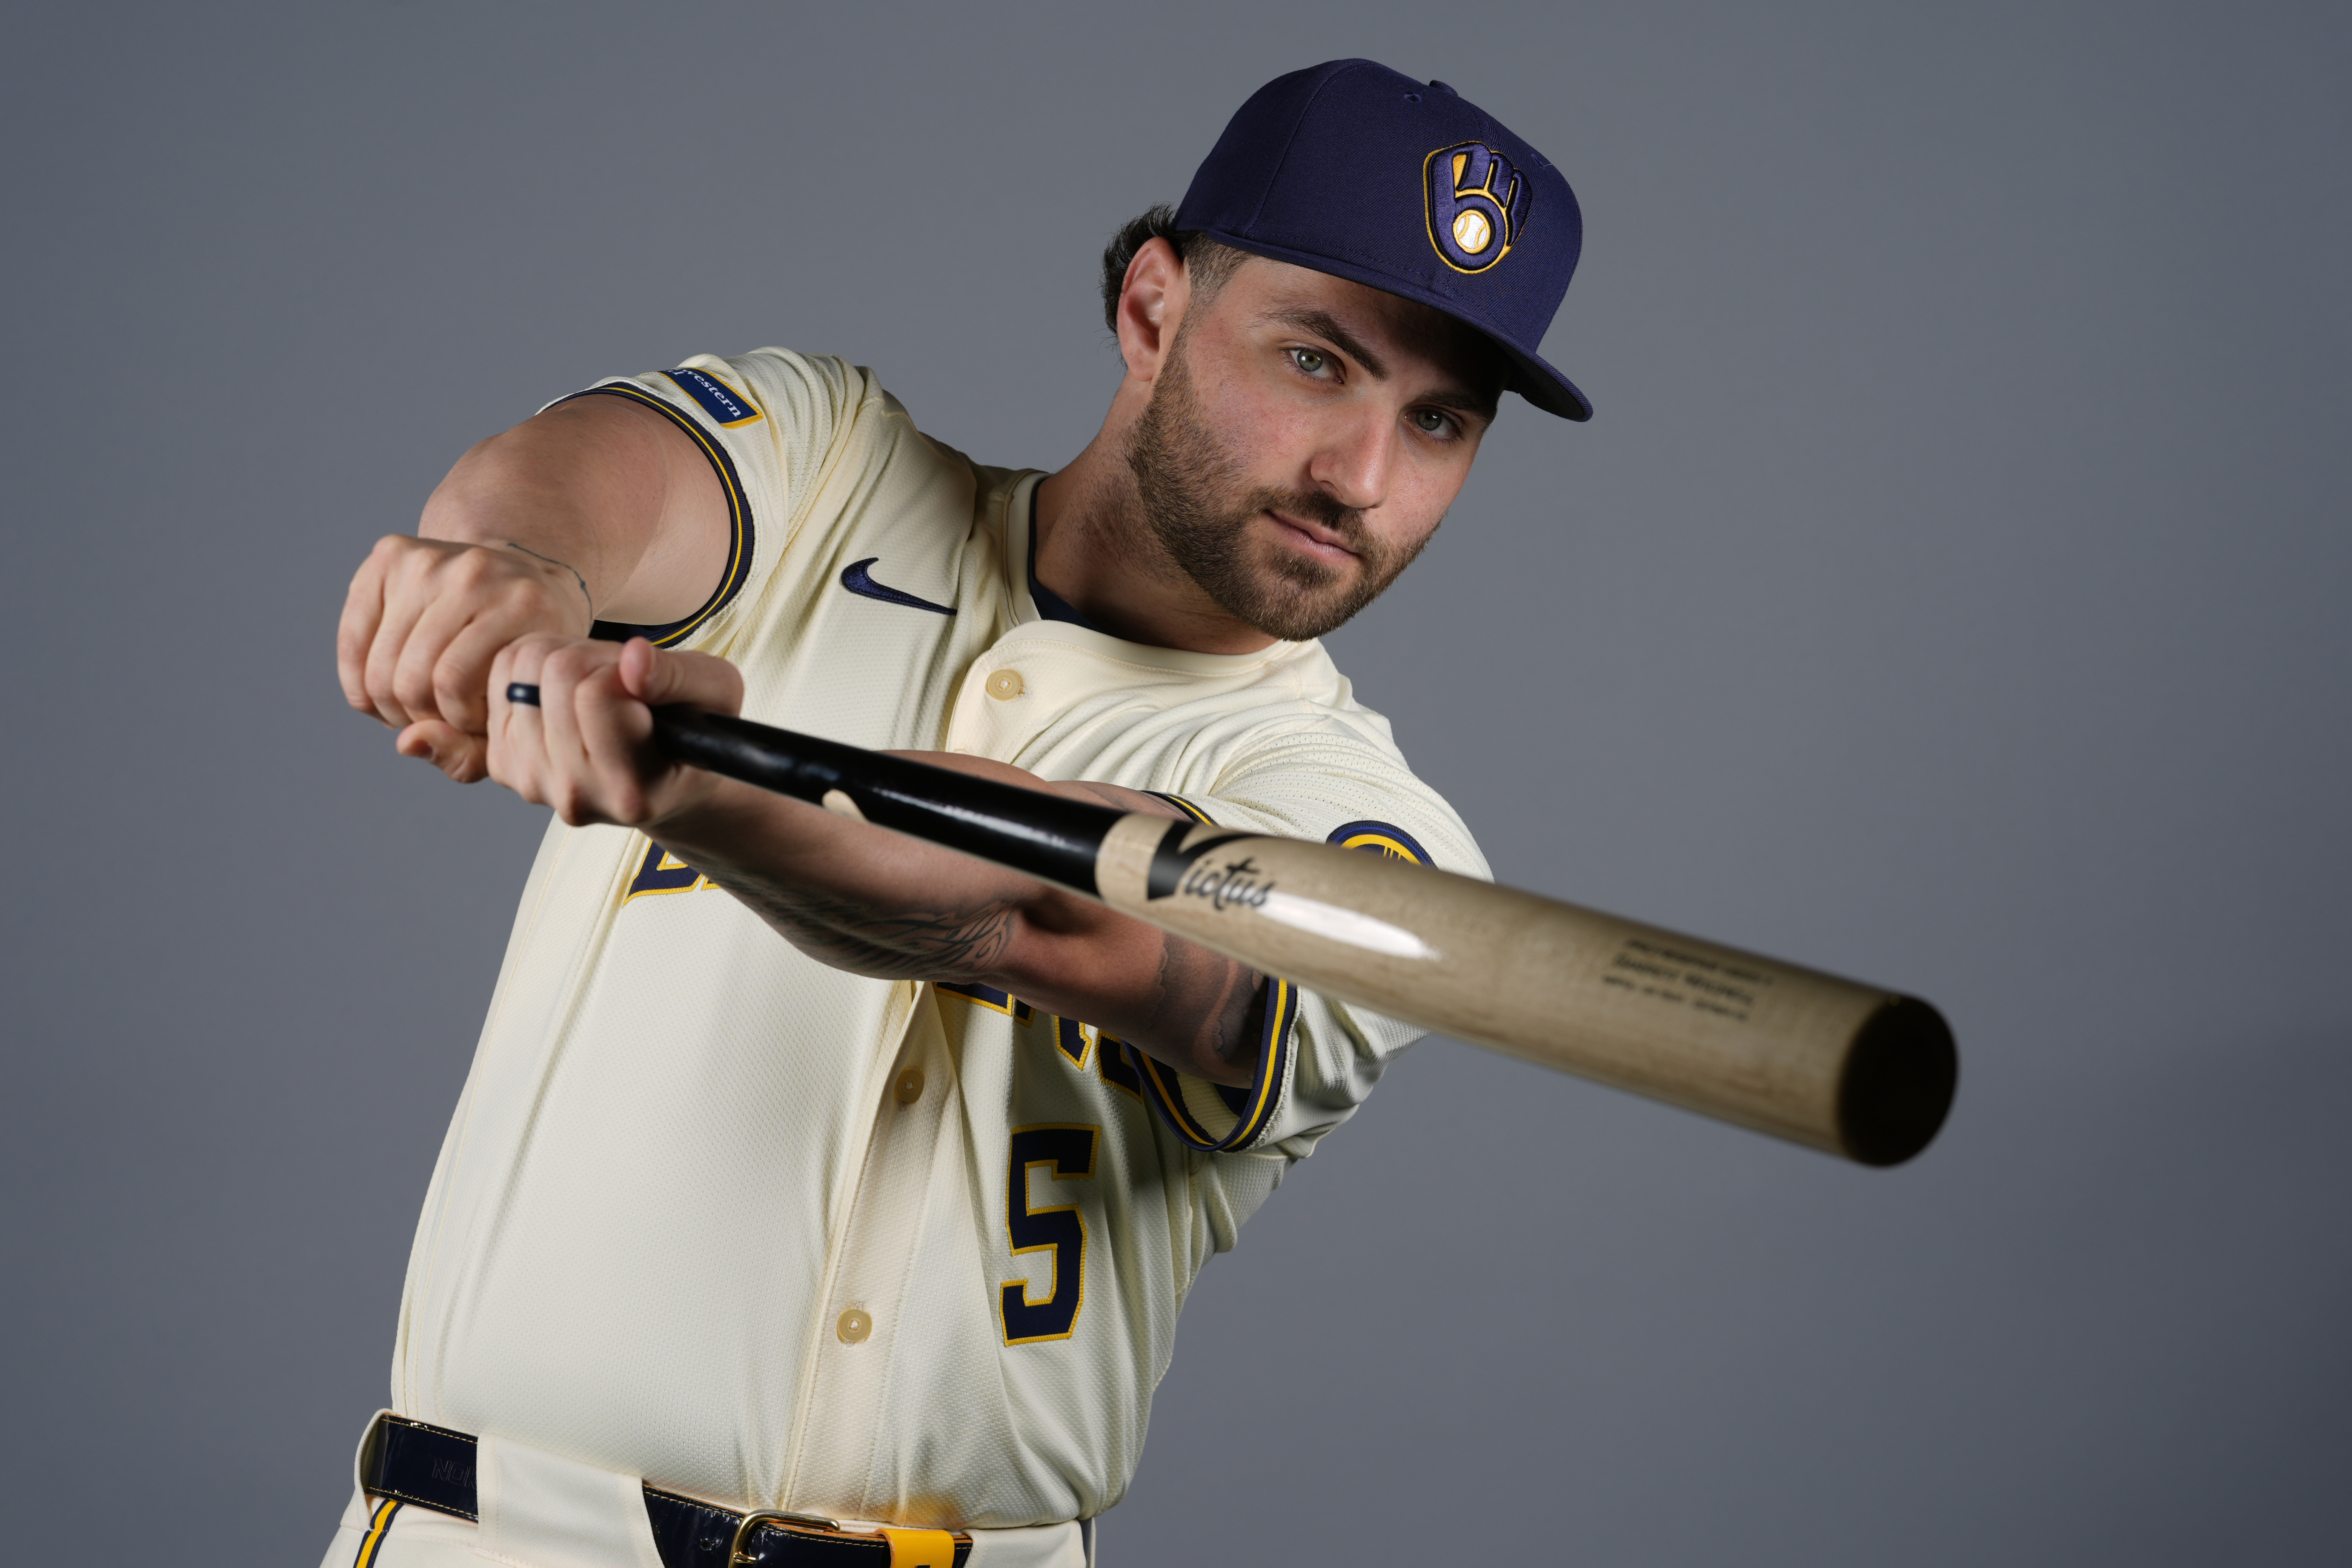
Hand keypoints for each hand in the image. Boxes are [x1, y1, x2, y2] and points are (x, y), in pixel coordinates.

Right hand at [338, 535, 594, 781]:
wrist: (523, 578)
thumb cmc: (520, 656)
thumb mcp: (518, 705)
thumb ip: (472, 750)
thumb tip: (406, 742)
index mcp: (524, 605)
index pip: (454, 684)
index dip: (457, 721)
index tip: (475, 720)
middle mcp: (476, 572)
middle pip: (410, 677)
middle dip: (418, 717)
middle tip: (438, 717)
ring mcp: (430, 559)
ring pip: (378, 666)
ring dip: (390, 705)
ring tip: (417, 705)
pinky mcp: (391, 554)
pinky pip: (352, 640)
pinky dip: (360, 680)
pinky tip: (387, 688)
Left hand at [488, 636, 744, 827]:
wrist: (661, 783)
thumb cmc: (691, 733)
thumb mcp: (716, 695)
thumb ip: (680, 677)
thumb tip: (634, 658)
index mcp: (631, 789)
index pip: (596, 692)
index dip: (622, 667)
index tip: (642, 683)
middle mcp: (575, 795)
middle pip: (554, 673)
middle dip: (591, 657)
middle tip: (618, 680)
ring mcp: (533, 784)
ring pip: (520, 670)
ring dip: (560, 659)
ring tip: (594, 685)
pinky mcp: (503, 766)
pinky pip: (499, 678)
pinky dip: (530, 668)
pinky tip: (564, 692)